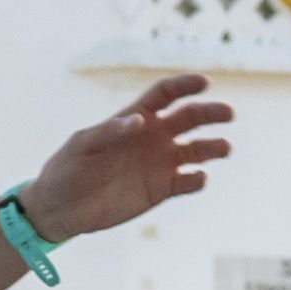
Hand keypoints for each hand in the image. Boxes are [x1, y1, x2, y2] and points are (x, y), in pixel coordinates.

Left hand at [15, 75, 235, 241]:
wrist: (62, 208)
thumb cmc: (67, 168)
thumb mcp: (82, 145)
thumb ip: (110, 131)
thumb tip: (139, 120)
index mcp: (135, 117)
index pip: (165, 94)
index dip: (185, 85)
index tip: (204, 82)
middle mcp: (153, 137)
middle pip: (189, 118)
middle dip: (210, 113)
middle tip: (228, 113)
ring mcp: (160, 163)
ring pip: (197, 150)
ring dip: (213, 147)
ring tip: (224, 148)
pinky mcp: (162, 189)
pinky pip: (187, 182)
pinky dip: (197, 180)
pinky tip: (198, 179)